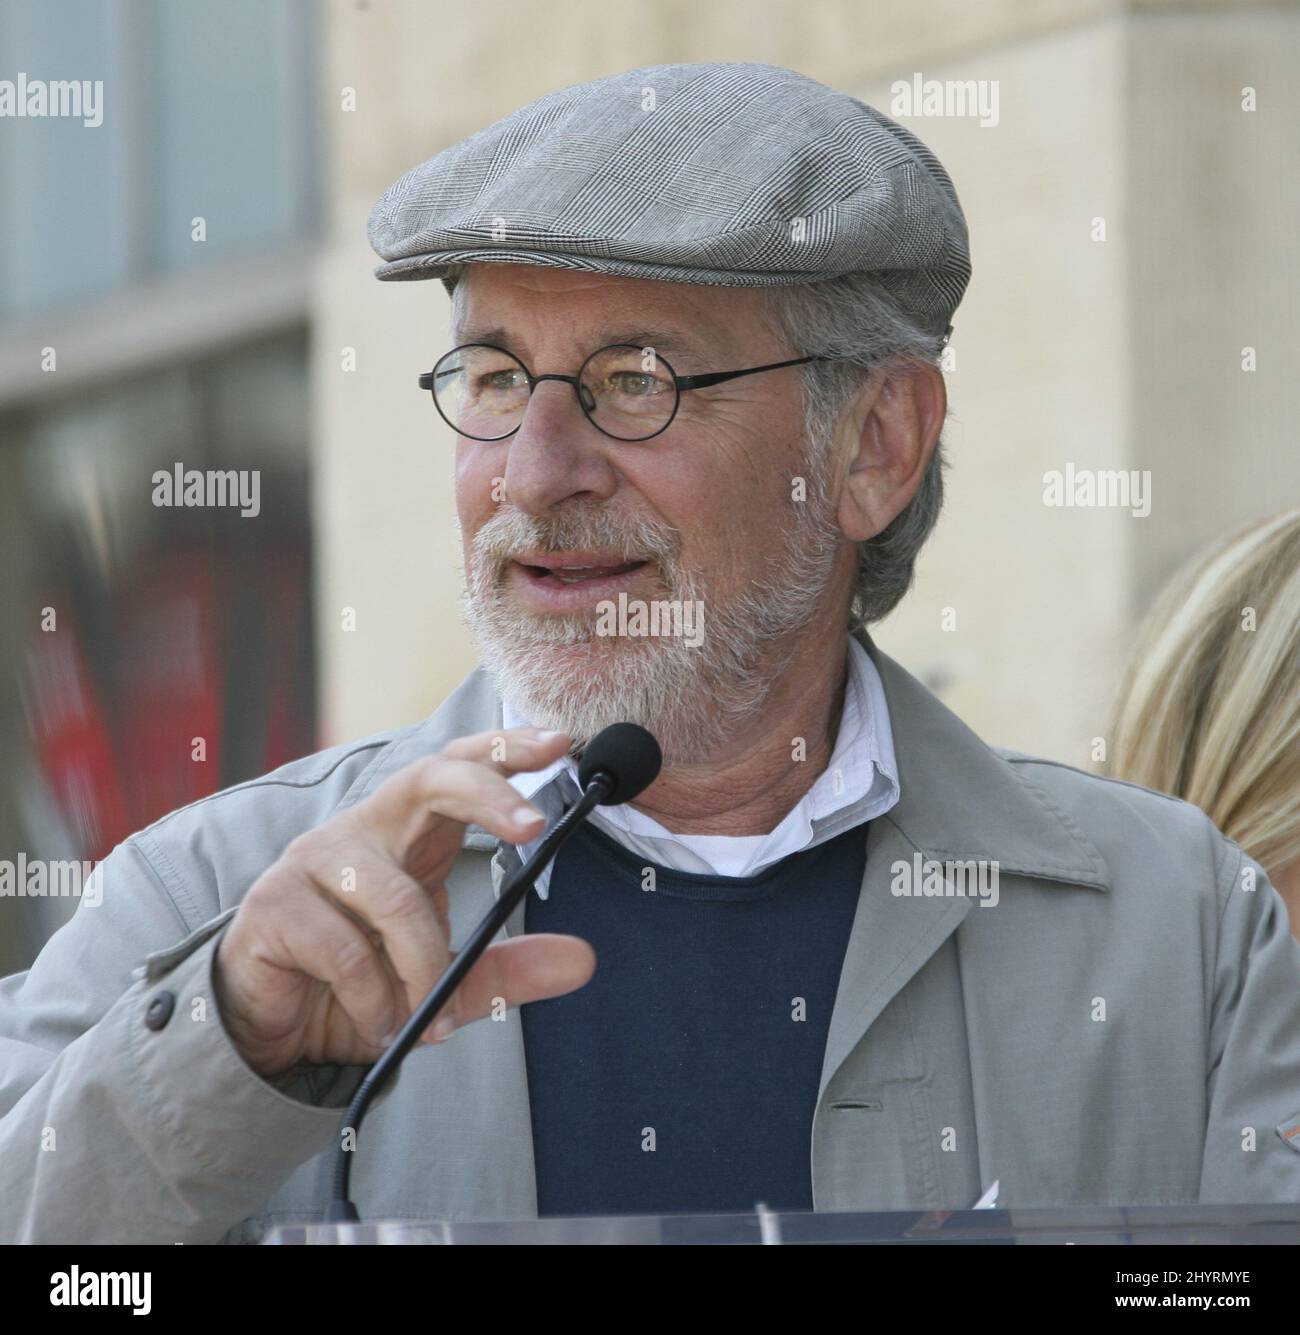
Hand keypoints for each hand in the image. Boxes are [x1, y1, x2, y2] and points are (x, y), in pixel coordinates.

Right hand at [214, 727, 594, 1077]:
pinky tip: (378, 1023)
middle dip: (486, 793)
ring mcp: (313, 861)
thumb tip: (584, 960)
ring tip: (423, 1015)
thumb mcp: (447, 982)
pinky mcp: (274, 905)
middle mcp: (362, 831)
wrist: (275, 1033)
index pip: (456, 769)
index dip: (504, 752)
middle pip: (427, 780)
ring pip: (396, 899)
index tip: (560, 745)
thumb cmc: (362, 987)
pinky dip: (375, 1000)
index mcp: (406, 834)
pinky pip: (347, 951)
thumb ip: (510, 970)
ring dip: (422, 966)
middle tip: (532, 826)